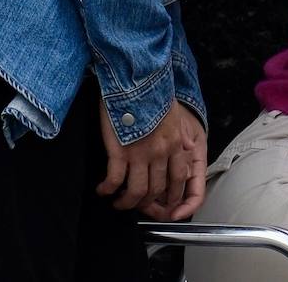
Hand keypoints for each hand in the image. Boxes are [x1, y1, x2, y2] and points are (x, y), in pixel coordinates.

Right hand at [98, 99, 207, 219]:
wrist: (135, 81)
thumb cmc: (151, 93)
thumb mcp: (173, 114)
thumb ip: (177, 134)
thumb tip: (185, 147)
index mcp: (176, 143)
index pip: (179, 179)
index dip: (173, 196)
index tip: (167, 204)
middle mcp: (161, 152)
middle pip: (157, 190)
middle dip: (147, 203)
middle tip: (137, 205)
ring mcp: (140, 154)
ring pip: (136, 192)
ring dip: (126, 202)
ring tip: (118, 202)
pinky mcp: (120, 152)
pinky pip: (114, 180)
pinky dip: (108, 189)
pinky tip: (102, 190)